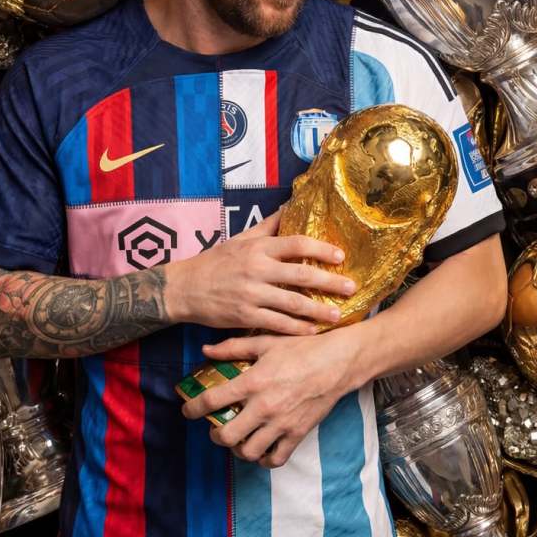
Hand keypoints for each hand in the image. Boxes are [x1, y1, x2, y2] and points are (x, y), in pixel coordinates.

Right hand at [165, 210, 355, 334]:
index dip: (321, 249)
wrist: (184, 288)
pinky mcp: (245, 316)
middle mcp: (256, 269)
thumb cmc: (215, 261)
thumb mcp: (240, 238)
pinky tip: (312, 332)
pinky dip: (297, 329)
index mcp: (258, 248)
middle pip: (301, 276)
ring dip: (319, 311)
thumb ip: (268, 225)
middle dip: (330, 283)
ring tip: (338, 315)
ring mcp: (251, 294)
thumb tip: (291, 205)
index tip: (340, 256)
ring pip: (292, 304)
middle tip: (352, 288)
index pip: (296, 244)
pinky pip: (277, 324)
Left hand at [181, 327, 359, 466]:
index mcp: (253, 381)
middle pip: (226, 436)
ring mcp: (282, 423)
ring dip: (238, 448)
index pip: (212, 401)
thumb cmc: (302, 348)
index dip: (193, 409)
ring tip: (238, 438)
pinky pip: (275, 459)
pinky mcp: (297, 434)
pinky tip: (261, 447)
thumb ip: (233, 348)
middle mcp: (264, 406)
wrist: (338, 362)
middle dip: (215, 435)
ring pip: (249, 452)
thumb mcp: (266, 342)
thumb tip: (206, 351)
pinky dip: (264, 458)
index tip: (187, 411)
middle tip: (215, 428)